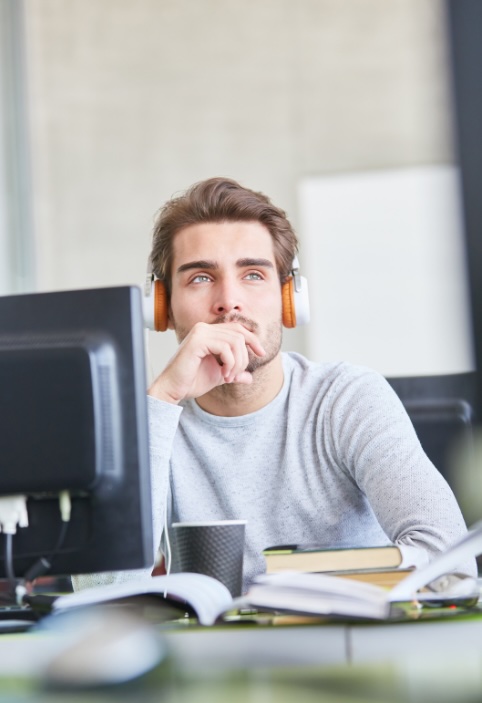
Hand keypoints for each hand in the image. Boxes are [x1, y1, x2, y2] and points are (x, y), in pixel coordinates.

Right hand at [147, 321, 265, 403]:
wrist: (173, 389)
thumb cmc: (191, 381)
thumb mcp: (219, 376)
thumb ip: (234, 372)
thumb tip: (250, 377)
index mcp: (208, 332)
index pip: (237, 329)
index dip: (252, 339)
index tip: (261, 353)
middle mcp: (204, 328)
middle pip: (239, 334)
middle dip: (244, 357)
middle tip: (235, 375)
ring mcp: (200, 332)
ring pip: (235, 341)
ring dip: (237, 363)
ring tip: (228, 377)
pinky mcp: (197, 341)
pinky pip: (225, 348)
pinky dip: (230, 363)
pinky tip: (223, 375)